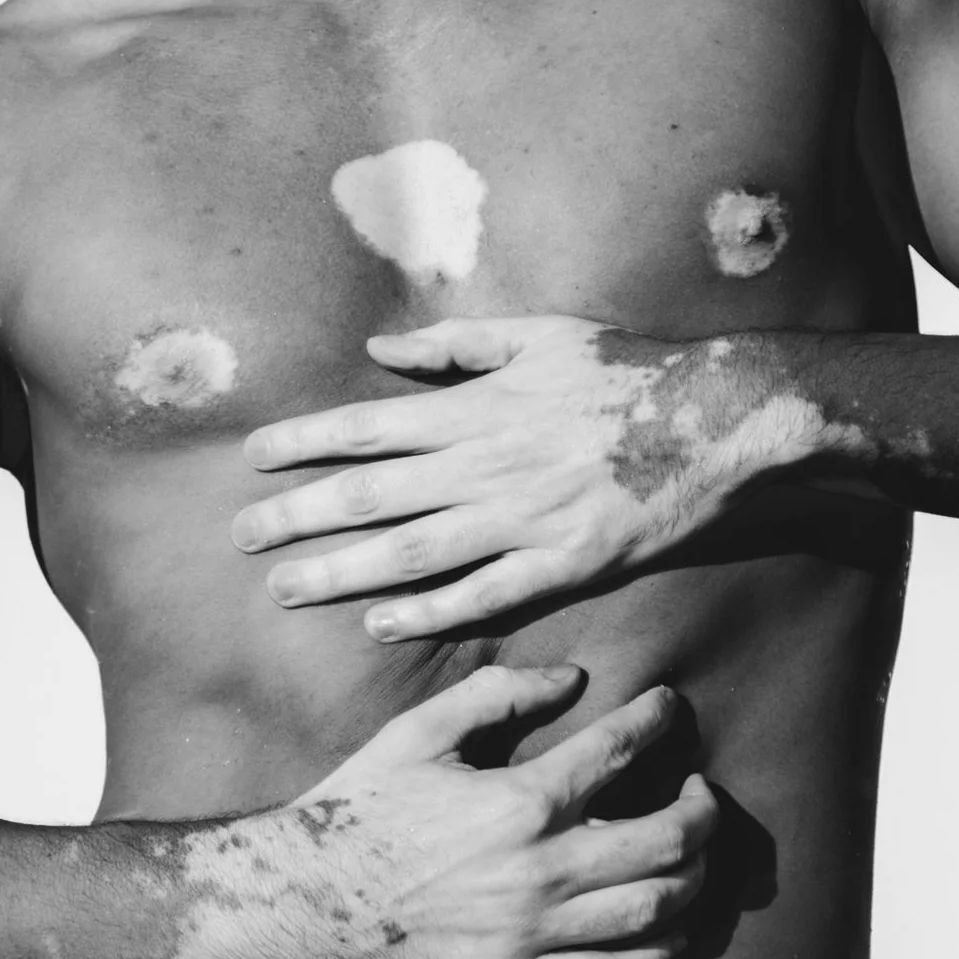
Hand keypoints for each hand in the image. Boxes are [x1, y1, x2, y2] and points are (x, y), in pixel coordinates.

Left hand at [236, 317, 805, 640]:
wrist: (716, 424)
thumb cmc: (627, 373)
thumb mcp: (541, 333)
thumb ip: (456, 344)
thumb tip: (381, 350)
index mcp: (478, 406)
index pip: (368, 425)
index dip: (305, 442)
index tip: (252, 459)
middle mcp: (487, 464)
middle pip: (373, 494)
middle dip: (300, 515)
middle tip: (241, 536)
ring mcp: (523, 519)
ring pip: (412, 551)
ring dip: (342, 570)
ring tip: (285, 586)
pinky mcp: (564, 565)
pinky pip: (482, 596)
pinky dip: (427, 612)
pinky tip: (378, 625)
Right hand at [276, 665, 718, 958]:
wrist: (310, 898)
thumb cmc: (364, 806)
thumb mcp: (421, 731)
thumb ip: (499, 695)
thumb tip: (573, 678)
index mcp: (521, 801)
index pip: (621, 751)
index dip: (658, 721)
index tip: (669, 708)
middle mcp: (542, 870)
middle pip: (668, 842)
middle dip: (703, 811)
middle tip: (700, 792)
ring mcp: (535, 933)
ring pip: (656, 910)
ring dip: (695, 878)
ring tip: (693, 855)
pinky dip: (659, 954)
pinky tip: (670, 932)